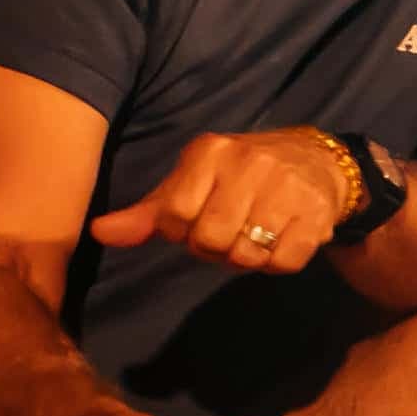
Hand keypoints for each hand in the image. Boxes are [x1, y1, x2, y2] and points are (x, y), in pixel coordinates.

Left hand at [88, 129, 348, 274]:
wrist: (318, 161)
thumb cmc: (242, 175)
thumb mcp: (193, 182)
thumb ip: (150, 211)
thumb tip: (99, 233)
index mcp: (211, 151)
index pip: (175, 214)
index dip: (182, 232)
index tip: (198, 223)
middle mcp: (249, 164)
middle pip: (211, 239)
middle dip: (214, 249)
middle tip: (228, 236)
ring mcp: (287, 189)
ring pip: (247, 254)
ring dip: (246, 258)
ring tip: (254, 239)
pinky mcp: (317, 216)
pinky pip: (283, 263)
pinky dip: (277, 264)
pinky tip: (280, 243)